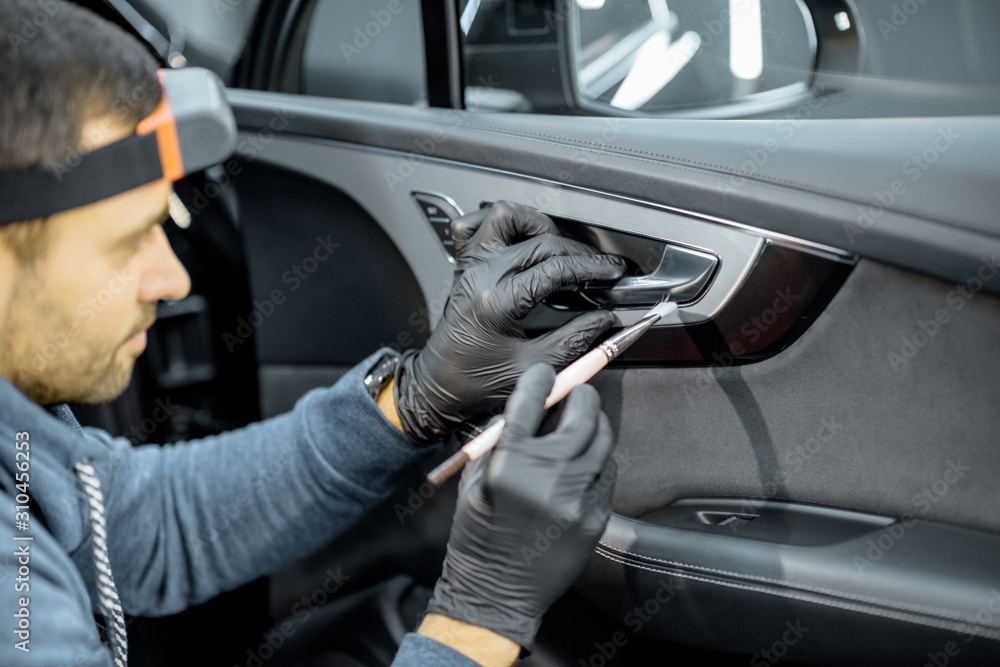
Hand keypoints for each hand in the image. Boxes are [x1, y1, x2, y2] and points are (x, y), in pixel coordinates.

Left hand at [393, 201, 625, 444]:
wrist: (442, 383)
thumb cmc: (479, 380)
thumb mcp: (535, 366)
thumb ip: (575, 339)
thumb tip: (604, 318)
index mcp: (498, 301)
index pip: (556, 269)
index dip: (592, 267)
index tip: (612, 272)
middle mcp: (481, 275)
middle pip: (540, 242)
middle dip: (578, 251)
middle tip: (598, 268)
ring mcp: (470, 266)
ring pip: (504, 217)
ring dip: (536, 225)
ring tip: (557, 248)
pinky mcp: (464, 265)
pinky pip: (473, 224)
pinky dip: (498, 224)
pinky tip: (518, 239)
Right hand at [425, 363, 616, 650]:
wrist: (495, 594)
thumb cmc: (477, 537)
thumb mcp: (474, 481)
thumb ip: (501, 442)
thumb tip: (530, 408)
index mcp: (508, 466)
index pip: (532, 402)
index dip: (541, 380)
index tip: (545, 375)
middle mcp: (547, 478)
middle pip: (582, 415)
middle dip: (581, 395)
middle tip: (577, 390)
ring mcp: (577, 499)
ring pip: (602, 441)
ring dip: (594, 424)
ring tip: (582, 422)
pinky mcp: (595, 518)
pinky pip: (607, 473)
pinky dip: (598, 459)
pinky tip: (585, 460)